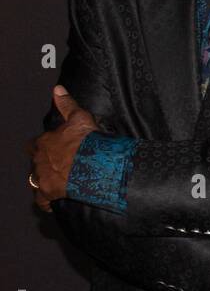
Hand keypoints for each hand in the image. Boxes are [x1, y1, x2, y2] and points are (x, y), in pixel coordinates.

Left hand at [25, 85, 100, 210]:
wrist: (93, 167)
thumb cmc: (86, 143)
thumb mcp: (80, 118)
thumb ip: (67, 104)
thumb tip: (57, 89)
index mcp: (43, 142)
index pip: (36, 144)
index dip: (45, 146)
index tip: (56, 147)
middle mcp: (38, 161)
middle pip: (35, 162)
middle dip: (44, 163)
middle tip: (59, 165)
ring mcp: (42, 178)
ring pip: (36, 180)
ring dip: (44, 181)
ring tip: (58, 182)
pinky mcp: (48, 194)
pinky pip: (41, 200)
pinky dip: (46, 201)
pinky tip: (54, 201)